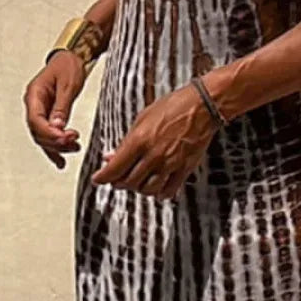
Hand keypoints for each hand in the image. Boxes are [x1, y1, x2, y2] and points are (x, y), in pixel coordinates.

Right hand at [23, 51, 84, 168]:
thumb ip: (62, 106)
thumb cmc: (68, 65)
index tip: (66, 138)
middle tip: (74, 143)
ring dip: (57, 146)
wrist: (70, 57)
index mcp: (34, 95)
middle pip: (38, 132)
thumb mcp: (68, 84)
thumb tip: (57, 127)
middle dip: (55, 141)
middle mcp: (33, 105)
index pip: (35, 120)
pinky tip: (61, 162)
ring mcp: (39, 112)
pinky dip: (54, 149)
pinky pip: (47, 135)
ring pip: (43, 137)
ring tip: (75, 148)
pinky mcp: (47, 116)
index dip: (50, 133)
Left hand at [91, 81, 219, 200]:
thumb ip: (127, 141)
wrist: (202, 106)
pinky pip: (169, 189)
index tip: (98, 179)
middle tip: (117, 180)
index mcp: (140, 140)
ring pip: (148, 189)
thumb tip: (112, 156)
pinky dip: (160, 193)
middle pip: (129, 182)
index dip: (103, 177)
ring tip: (137, 184)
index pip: (115, 168)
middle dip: (120, 183)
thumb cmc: (173, 106)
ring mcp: (170, 164)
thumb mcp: (142, 119)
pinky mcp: (184, 168)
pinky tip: (157, 190)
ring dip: (139, 189)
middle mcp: (153, 155)